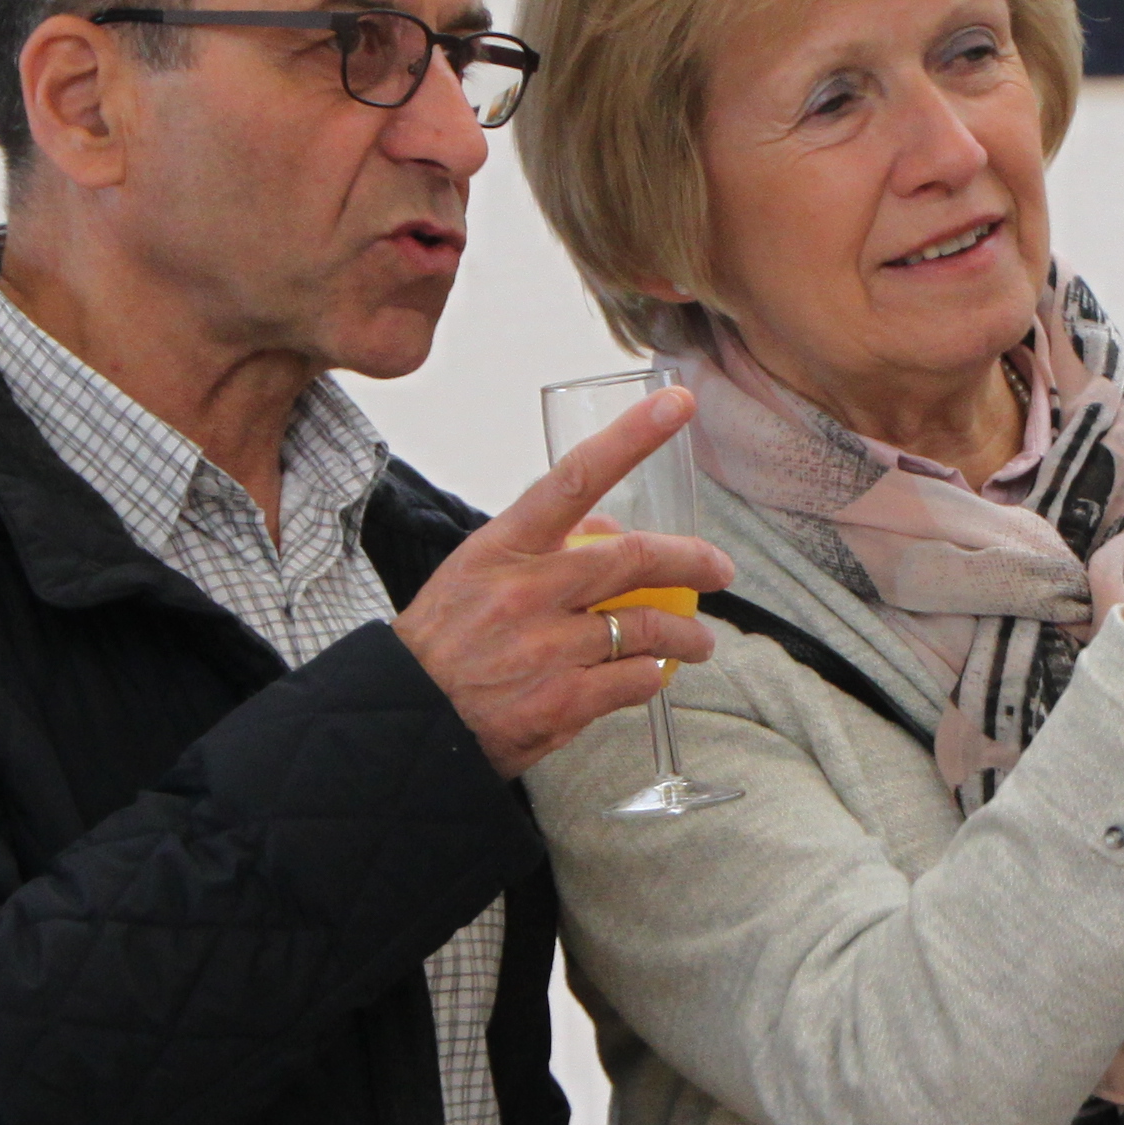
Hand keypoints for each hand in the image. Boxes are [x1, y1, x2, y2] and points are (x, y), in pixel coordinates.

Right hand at [393, 387, 733, 779]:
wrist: (404, 718)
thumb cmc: (443, 641)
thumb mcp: (477, 571)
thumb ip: (542, 544)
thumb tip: (609, 525)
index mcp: (505, 546)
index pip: (576, 477)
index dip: (632, 437)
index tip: (677, 406)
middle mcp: (528, 590)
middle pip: (634, 558)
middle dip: (693, 560)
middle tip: (720, 569)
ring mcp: (547, 647)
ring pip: (648, 626)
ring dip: (686, 634)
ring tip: (697, 641)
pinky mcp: (562, 701)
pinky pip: (636, 679)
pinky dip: (654, 675)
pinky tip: (652, 674)